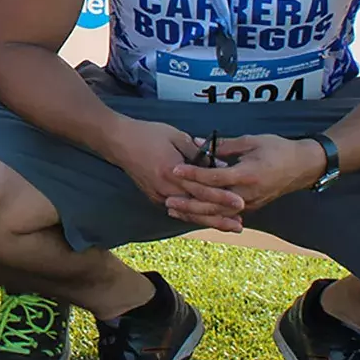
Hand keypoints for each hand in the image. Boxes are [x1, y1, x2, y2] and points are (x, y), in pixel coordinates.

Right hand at [103, 117, 246, 232]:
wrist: (118, 140)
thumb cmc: (148, 134)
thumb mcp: (177, 136)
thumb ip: (199, 153)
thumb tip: (220, 166)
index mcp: (172, 171)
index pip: (202, 188)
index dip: (222, 197)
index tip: (240, 203)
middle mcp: (165, 187)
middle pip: (197, 207)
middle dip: (219, 216)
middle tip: (239, 225)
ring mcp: (158, 195)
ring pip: (188, 213)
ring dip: (208, 220)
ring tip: (228, 226)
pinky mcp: (153, 197)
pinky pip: (177, 210)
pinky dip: (192, 216)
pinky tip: (206, 219)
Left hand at [167, 134, 325, 218]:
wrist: (303, 166)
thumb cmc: (278, 149)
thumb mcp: (251, 141)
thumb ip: (223, 145)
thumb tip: (197, 142)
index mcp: (247, 174)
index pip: (214, 177)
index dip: (193, 173)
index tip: (174, 169)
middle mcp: (247, 193)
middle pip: (212, 202)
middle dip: (188, 202)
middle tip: (167, 199)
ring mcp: (250, 203)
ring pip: (217, 212)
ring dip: (195, 212)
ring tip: (174, 209)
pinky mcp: (251, 207)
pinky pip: (226, 213)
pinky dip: (208, 214)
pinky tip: (192, 213)